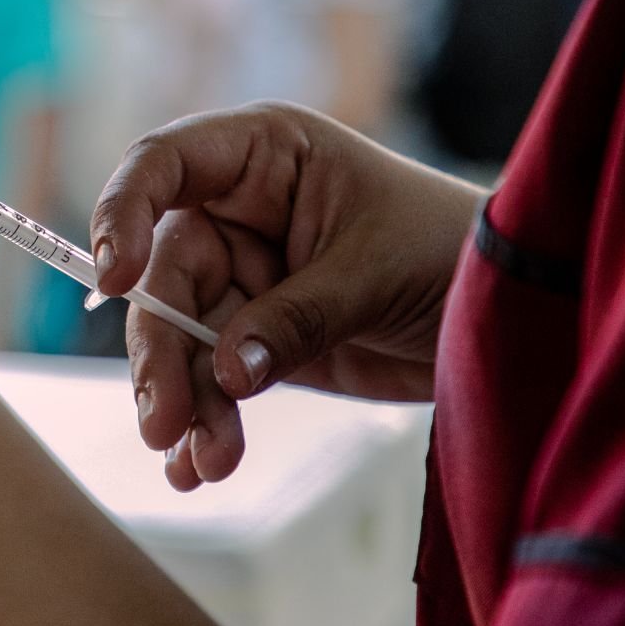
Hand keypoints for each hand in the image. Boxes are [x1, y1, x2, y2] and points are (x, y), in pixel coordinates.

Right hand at [90, 103, 482, 489]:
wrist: (511, 316)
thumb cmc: (451, 251)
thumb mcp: (373, 274)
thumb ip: (295, 317)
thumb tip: (226, 371)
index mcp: (263, 157)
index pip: (162, 166)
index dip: (122, 214)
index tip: (114, 281)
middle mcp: (239, 212)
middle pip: (164, 274)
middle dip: (159, 352)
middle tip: (162, 421)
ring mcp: (245, 278)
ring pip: (181, 339)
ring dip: (184, 402)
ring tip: (202, 460)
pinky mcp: (257, 340)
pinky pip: (212, 381)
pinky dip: (205, 424)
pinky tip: (200, 469)